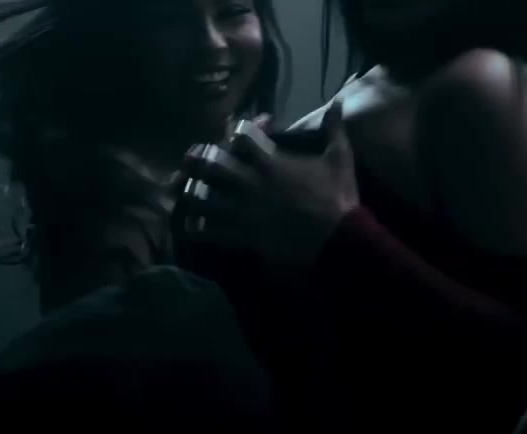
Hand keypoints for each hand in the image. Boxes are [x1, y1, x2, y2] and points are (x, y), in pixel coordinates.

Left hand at [180, 101, 360, 266]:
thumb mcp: (340, 158)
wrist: (339, 239)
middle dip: (199, 159)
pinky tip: (192, 226)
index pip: (241, 135)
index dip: (237, 130)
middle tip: (190, 158)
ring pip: (204, 199)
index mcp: (271, 162)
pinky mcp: (243, 235)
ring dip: (192, 193)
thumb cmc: (338, 197)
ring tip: (186, 191)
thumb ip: (334, 128)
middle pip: (212, 164)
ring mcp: (244, 211)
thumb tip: (338, 100)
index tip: (237, 134)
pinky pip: (212, 232)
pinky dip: (199, 229)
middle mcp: (251, 183)